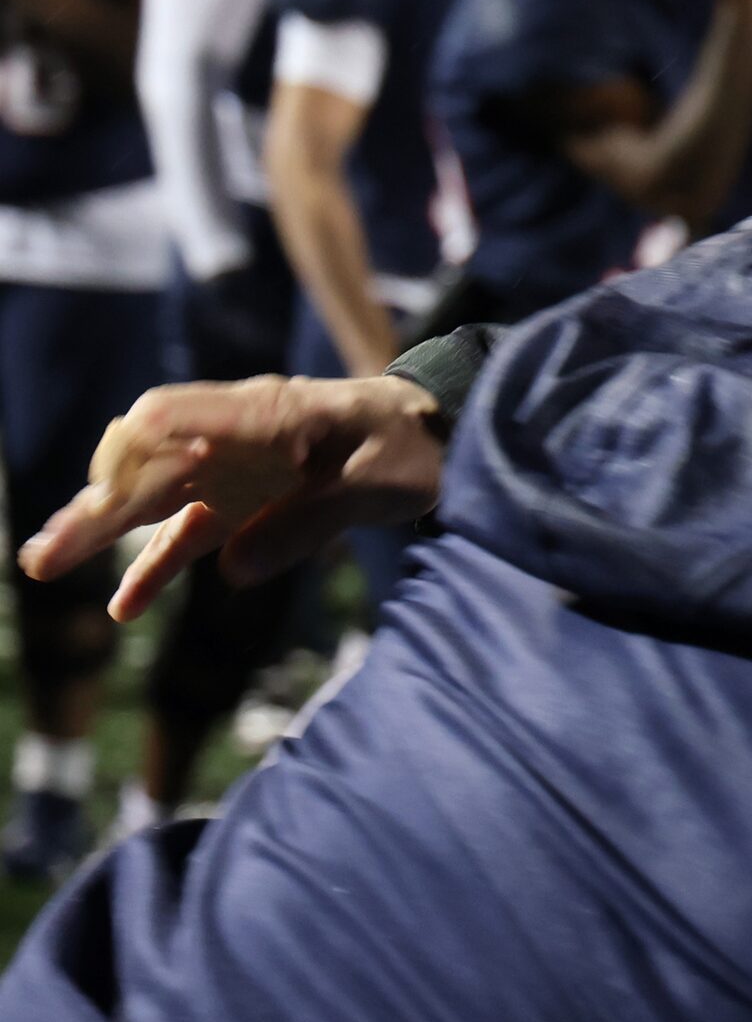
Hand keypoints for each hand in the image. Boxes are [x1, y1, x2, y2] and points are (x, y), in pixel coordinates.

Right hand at [18, 375, 445, 619]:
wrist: (435, 436)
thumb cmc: (411, 448)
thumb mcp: (377, 485)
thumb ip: (307, 523)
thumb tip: (232, 569)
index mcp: (267, 414)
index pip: (179, 417)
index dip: (144, 446)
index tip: (116, 474)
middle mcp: (234, 438)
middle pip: (149, 467)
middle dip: (96, 507)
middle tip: (47, 553)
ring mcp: (232, 473)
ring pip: (153, 501)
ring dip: (101, 532)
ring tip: (44, 565)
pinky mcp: (240, 506)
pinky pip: (187, 536)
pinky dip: (155, 567)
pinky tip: (122, 607)